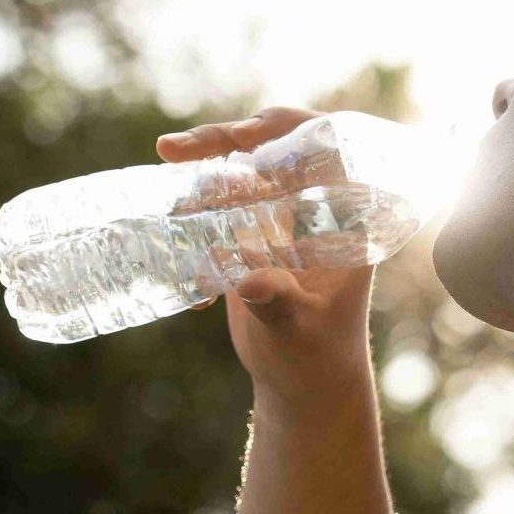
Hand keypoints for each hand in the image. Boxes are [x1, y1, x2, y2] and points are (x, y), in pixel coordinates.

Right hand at [156, 106, 376, 411]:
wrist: (303, 386)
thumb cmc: (316, 361)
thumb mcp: (297, 332)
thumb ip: (278, 305)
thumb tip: (252, 283)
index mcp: (346, 222)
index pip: (329, 150)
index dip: (291, 127)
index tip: (246, 132)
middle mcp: (317, 212)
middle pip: (276, 150)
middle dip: (227, 139)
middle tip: (175, 149)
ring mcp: (284, 222)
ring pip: (243, 173)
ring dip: (202, 173)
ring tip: (168, 182)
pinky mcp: (253, 238)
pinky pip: (220, 207)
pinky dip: (192, 216)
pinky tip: (186, 259)